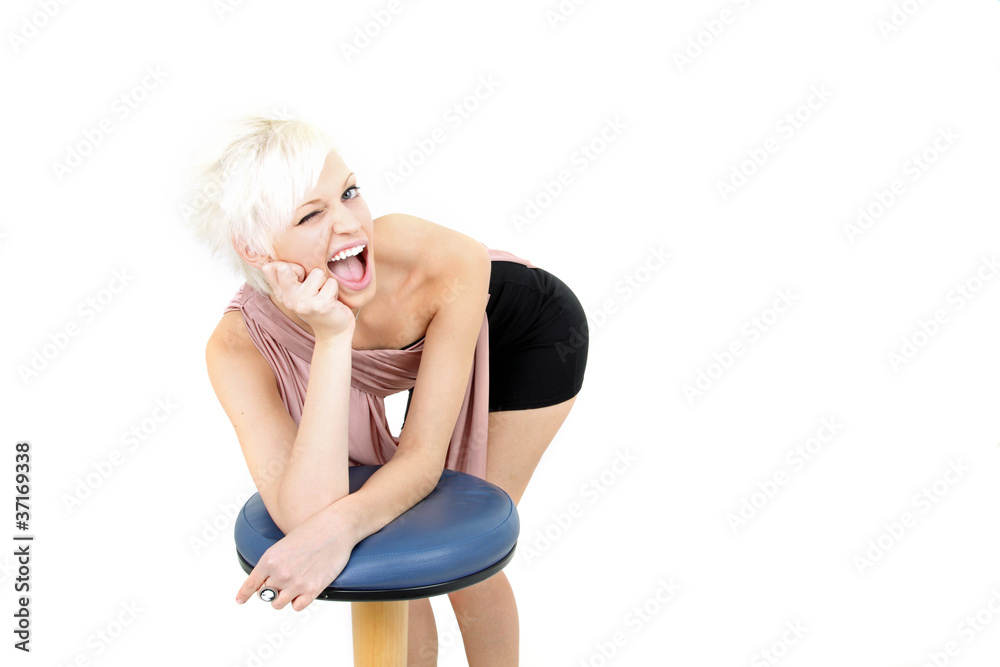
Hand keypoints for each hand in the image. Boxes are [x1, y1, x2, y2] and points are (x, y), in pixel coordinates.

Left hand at [235, 513, 354, 610]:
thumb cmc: (312, 531)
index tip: (239, 600)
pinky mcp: (312, 589)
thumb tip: (268, 582)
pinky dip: (298, 601)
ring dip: (283, 597)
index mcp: (269, 559)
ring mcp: (296, 583)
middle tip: (283, 581)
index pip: (251, 584)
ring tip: (293, 587)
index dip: (244, 594)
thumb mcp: (284, 544)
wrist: (335, 528)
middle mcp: (280, 573)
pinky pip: (296, 606)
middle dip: (272, 589)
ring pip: (278, 604)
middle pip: (265, 594)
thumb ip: (273, 563)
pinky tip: (304, 590)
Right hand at [261, 260, 355, 337]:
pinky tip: (331, 301)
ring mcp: (303, 303)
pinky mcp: (320, 305)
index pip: (269, 268)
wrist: (333, 330)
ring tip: (323, 294)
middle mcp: (288, 299)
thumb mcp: (297, 291)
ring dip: (324, 282)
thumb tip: (269, 261)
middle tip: (312, 286)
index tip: (299, 279)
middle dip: (304, 271)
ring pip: (317, 273)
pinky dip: (334, 289)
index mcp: (281, 294)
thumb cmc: (317, 304)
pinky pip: (331, 283)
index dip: (288, 266)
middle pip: (284, 268)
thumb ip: (285, 276)